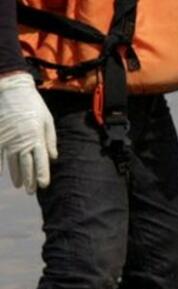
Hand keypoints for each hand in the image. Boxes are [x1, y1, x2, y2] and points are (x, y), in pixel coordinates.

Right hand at [0, 72, 56, 194]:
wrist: (11, 88)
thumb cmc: (33, 103)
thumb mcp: (47, 120)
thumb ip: (50, 139)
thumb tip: (53, 157)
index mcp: (37, 137)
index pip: (41, 161)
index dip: (42, 174)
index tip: (43, 185)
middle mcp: (22, 140)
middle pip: (26, 164)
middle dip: (29, 179)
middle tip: (31, 192)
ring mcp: (9, 138)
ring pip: (13, 161)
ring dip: (16, 175)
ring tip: (20, 186)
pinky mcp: (0, 134)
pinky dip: (0, 164)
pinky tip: (1, 173)